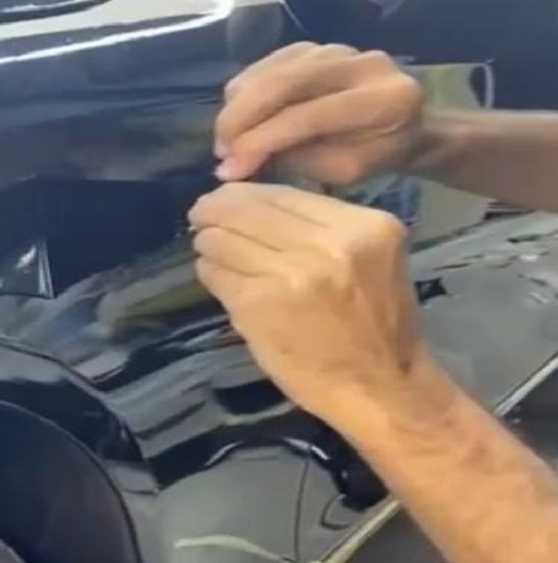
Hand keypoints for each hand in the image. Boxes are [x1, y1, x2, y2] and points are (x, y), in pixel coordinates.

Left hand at [189, 183, 432, 423]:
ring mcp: (290, 274)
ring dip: (209, 243)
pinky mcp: (258, 305)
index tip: (225, 199)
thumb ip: (319, 226)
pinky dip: (210, 271)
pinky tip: (218, 277)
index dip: (243, 194)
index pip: (280, 193)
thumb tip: (250, 203)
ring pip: (222, 237)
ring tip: (211, 251)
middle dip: (214, 209)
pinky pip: (215, 272)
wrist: (381, 389)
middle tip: (201, 217)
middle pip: (245, 208)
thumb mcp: (368, 257)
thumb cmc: (375, 325)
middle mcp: (329, 244)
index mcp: (363, 226)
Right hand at [216, 42, 424, 184]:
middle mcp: (361, 63)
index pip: (309, 115)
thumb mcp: (345, 172)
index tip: (230, 168)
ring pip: (271, 70)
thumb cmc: (377, 156)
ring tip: (226, 140)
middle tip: (220, 151)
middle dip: (241, 118)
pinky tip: (238, 117)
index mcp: (383, 99)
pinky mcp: (316, 45)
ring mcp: (337, 48)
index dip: (262, 141)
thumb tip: (237, 161)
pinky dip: (245, 90)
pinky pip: (268, 64)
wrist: (407, 126)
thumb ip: (297, 161)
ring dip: (238, 105)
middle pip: (284, 82)